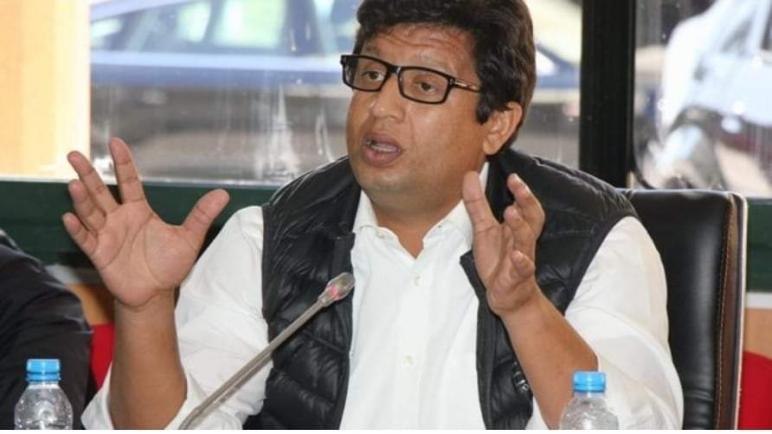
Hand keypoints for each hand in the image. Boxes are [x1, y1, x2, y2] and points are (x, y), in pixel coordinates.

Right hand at [62, 138, 229, 310]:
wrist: (155, 293)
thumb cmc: (169, 264)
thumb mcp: (189, 238)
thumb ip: (202, 215)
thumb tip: (223, 193)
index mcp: (139, 210)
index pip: (128, 181)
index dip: (122, 162)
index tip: (115, 142)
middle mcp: (119, 218)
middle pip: (100, 191)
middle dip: (88, 174)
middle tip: (74, 154)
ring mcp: (107, 235)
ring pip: (90, 212)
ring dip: (82, 199)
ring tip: (73, 183)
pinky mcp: (99, 254)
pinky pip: (86, 239)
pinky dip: (77, 229)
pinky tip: (69, 217)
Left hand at [461, 171, 544, 316]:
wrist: (508, 296)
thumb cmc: (499, 260)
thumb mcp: (483, 229)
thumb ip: (477, 204)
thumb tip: (469, 176)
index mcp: (516, 228)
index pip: (526, 205)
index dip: (521, 190)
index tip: (512, 176)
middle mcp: (522, 240)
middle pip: (533, 217)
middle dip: (527, 200)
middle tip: (518, 185)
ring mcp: (522, 258)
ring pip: (527, 240)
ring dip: (520, 225)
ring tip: (511, 211)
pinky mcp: (517, 277)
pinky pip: (523, 268)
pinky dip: (521, 261)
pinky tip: (517, 255)